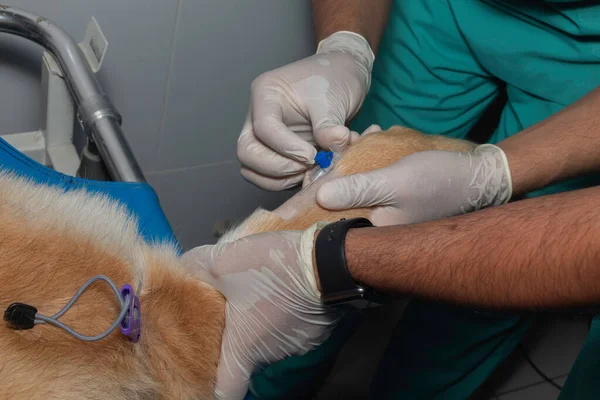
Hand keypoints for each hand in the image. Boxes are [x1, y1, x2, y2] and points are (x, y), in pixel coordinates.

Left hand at [181, 223, 338, 399]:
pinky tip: (284, 289)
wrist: (327, 262)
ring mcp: (297, 345)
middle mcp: (270, 355)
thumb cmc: (271, 270)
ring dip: (263, 321)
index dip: (213, 391)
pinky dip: (285, 313)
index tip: (207, 377)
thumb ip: (196, 266)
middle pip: (247, 356)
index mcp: (244, 349)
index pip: (226, 392)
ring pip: (270, 339)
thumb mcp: (223, 262)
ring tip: (261, 291)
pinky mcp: (315, 331)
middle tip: (229, 308)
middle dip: (237, 336)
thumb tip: (183, 267)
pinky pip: (292, 327)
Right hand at [238, 31, 374, 190]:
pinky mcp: (276, 151)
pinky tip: (312, 172)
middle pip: (247, 152)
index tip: (312, 155)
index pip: (263, 128)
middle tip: (308, 166)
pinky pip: (270, 176)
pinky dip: (289, 180)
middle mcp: (258, 116)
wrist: (342, 77)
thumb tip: (333, 146)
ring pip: (253, 169)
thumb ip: (329, 125)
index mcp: (266, 94)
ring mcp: (264, 136)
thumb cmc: (333, 77)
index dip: (286, 147)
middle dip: (277, 167)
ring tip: (312, 171)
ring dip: (281, 179)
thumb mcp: (333, 98)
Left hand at [317, 144, 512, 225]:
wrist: (481, 176)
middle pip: (345, 196)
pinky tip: (382, 136)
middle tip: (350, 142)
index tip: (321, 167)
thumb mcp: (393, 183)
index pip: (335, 218)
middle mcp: (381, 226)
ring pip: (361, 181)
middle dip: (344, 166)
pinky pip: (377, 176)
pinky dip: (376, 157)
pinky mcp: (400, 197)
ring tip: (370, 134)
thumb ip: (358, 189)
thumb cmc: (437, 180)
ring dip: (360, 154)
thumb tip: (320, 196)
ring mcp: (391, 210)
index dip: (322, 193)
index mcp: (376, 231)